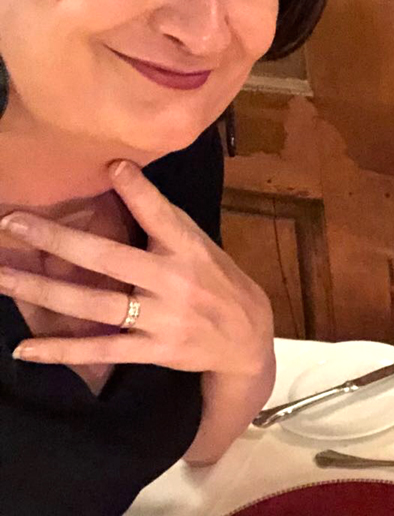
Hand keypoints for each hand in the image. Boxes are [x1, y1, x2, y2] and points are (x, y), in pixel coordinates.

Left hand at [0, 160, 272, 376]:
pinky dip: (62, 350)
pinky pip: (101, 350)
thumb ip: (160, 216)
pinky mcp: (153, 350)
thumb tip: (120, 169)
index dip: (138, 190)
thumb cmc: (217, 282)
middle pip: (108, 259)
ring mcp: (163, 318)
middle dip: (56, 240)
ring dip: (43, 291)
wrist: (247, 340)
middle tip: (10, 222)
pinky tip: (25, 348)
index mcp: (189, 249)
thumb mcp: (199, 244)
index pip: (161, 215)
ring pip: (94, 304)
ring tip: (1, 277)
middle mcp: (175, 281)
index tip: (108, 165)